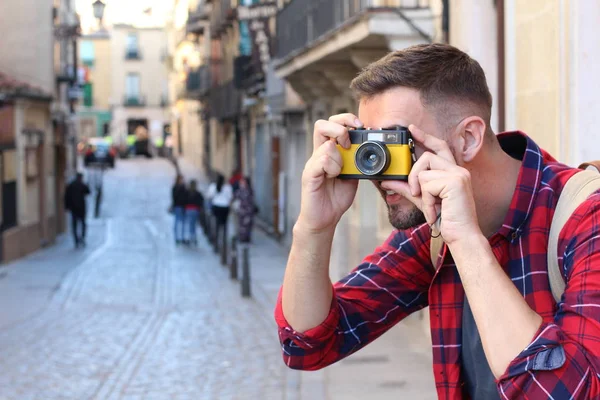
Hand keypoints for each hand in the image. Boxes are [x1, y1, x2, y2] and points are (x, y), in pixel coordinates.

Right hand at [297, 114, 360, 232]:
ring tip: (340, 170)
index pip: (333, 123)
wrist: (324, 219)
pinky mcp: (309, 174)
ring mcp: (313, 163)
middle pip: (322, 124)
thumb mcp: (353, 175)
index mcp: (330, 151)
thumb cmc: (336, 197)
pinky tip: (334, 176)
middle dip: (340, 127)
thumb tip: (370, 148)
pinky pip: (321, 159)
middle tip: (349, 142)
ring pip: (325, 144)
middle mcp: (319, 154)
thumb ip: (358, 161)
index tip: (360, 127)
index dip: (346, 120)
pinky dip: (332, 166)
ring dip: (339, 155)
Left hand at [381, 125, 480, 244]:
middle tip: (416, 192)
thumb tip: (386, 181)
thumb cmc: (446, 219)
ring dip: (420, 192)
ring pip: (424, 171)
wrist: (461, 236)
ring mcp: (457, 175)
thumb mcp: (421, 200)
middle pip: (426, 156)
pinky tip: (435, 211)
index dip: (425, 137)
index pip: (439, 147)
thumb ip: (406, 188)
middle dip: (413, 174)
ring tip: (430, 205)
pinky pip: (427, 185)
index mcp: (452, 171)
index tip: (411, 129)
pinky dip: (426, 201)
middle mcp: (457, 170)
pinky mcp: (455, 182)